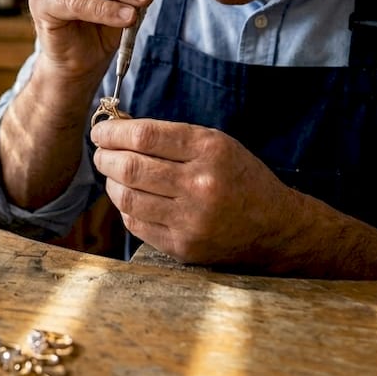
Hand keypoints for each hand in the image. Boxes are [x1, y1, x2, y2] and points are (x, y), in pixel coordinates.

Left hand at [91, 117, 376, 277]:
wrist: (275, 227)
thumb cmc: (240, 178)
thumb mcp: (216, 144)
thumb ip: (171, 137)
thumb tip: (119, 129)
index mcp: (210, 150)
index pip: (145, 136)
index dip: (114, 132)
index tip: (101, 131)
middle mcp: (200, 184)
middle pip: (131, 167)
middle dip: (106, 157)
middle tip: (101, 153)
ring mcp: (191, 219)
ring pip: (128, 198)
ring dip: (111, 183)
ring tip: (112, 175)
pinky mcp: (183, 246)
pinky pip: (136, 224)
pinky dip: (126, 208)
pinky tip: (129, 198)